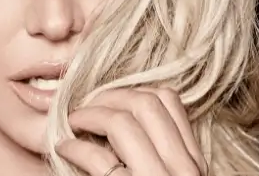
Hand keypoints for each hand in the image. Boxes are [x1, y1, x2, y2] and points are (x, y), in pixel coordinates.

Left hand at [55, 88, 206, 175]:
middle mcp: (183, 172)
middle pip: (146, 103)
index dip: (131, 91)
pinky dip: (74, 147)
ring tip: (72, 124)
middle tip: (85, 107)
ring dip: (88, 116)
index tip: (109, 101)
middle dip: (107, 97)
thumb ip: (155, 151)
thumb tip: (120, 110)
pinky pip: (98, 158)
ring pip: (122, 122)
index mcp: (192, 164)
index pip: (170, 101)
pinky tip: (66, 150)